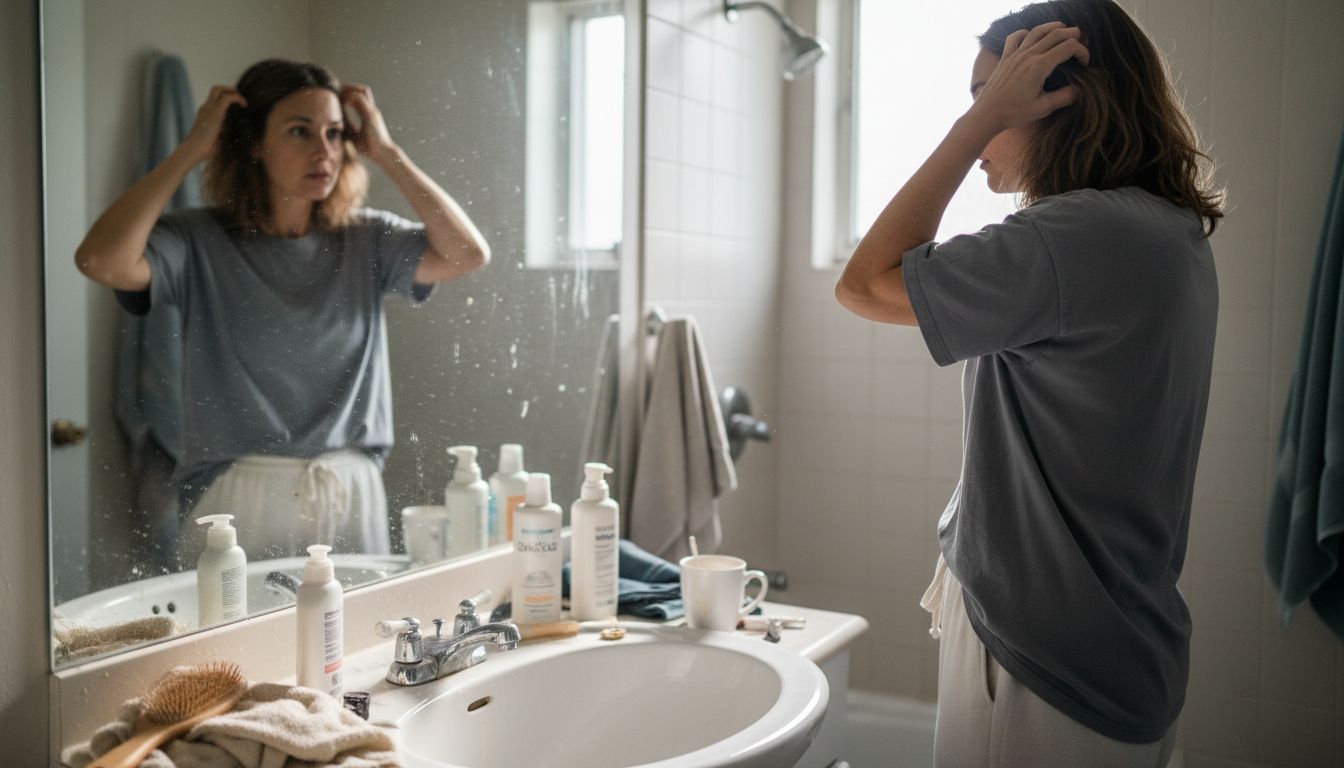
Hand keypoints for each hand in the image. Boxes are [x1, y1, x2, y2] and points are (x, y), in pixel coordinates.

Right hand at [180, 85, 246, 164]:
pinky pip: (227, 98)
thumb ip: (225, 132)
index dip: (227, 97)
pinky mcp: (215, 112)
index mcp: (205, 114)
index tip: (238, 105)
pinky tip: (244, 105)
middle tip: (240, 99)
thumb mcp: (217, 138)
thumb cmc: (204, 150)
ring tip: (243, 102)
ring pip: (219, 89)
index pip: (215, 98)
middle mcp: (206, 108)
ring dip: (233, 91)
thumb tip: (238, 133)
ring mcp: (208, 108)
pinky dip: (237, 98)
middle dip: (230, 89)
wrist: (192, 151)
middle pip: (216, 89)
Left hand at [340, 83, 396, 162]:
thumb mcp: (354, 137)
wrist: (383, 153)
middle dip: (348, 91)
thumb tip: (333, 128)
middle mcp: (371, 110)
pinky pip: (360, 98)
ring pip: (360, 92)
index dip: (347, 97)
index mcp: (368, 115)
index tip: (336, 100)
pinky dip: (350, 97)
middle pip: (360, 92)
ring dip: (349, 92)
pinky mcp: (370, 113)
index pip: (357, 100)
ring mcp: (372, 111)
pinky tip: (343, 102)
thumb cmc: (370, 148)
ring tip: (339, 96)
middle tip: (336, 94)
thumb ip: (347, 130)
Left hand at [967, 22, 1088, 132]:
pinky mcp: (1005, 58)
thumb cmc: (1014, 113)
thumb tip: (1081, 90)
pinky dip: (1026, 33)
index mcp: (1039, 66)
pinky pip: (1015, 37)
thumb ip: (1065, 97)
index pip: (1068, 47)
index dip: (1082, 51)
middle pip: (1056, 34)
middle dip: (1073, 35)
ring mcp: (1015, 54)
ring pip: (1037, 31)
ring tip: (1064, 30)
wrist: (986, 115)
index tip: (1084, 64)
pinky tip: (1031, 37)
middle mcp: (1028, 55)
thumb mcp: (1043, 108)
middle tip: (1081, 43)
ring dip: (1053, 27)